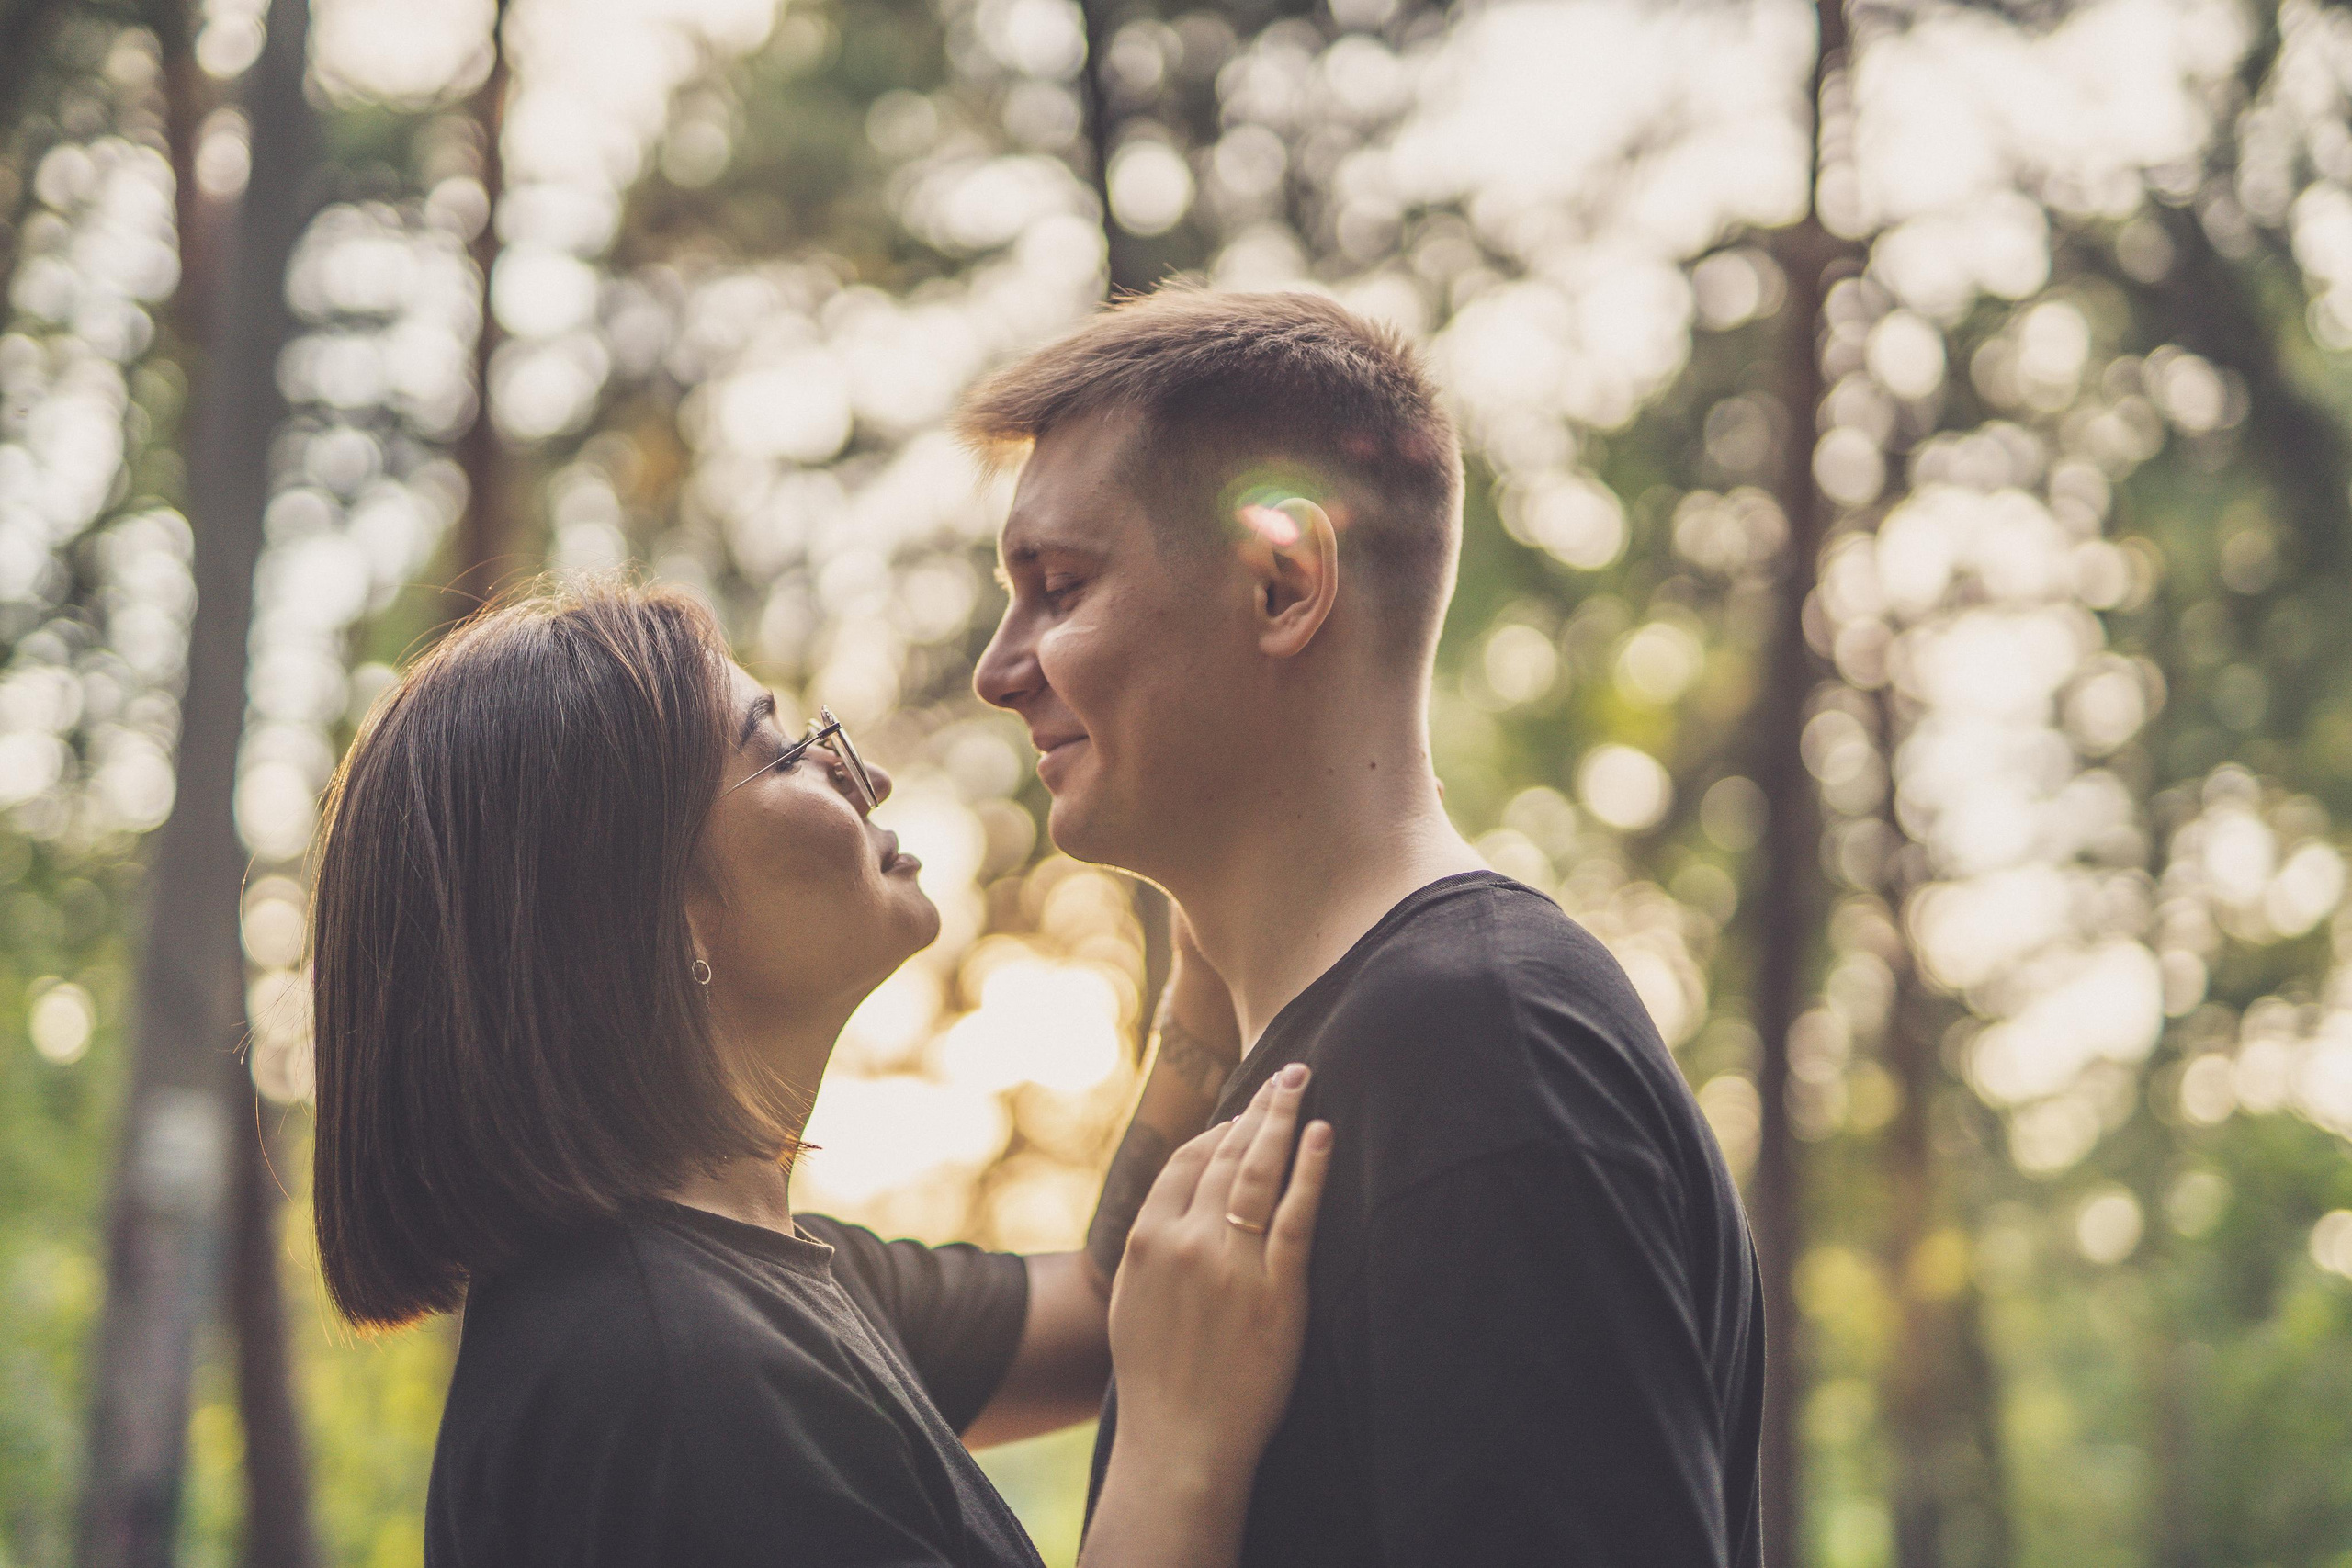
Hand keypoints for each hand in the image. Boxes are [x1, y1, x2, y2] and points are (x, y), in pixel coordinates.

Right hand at [1107, 1064, 1331, 1477]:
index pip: (1186, 1161)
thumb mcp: (1131, 1300)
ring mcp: (1232, 1264)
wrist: (1182, 1441)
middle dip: (1258, 1109)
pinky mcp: (1277, 1291)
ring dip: (1281, 1120)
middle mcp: (1187, 1241)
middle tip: (1287, 1072)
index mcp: (1147, 1240)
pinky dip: (1310, 1169)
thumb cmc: (1156, 1378)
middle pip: (1226, 1156)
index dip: (1219, 1130)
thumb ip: (1151, 1246)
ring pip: (1259, 1173)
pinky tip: (1321, 1135)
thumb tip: (1173, 1206)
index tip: (1244, 1113)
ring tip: (1301, 1085)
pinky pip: (1296, 1216)